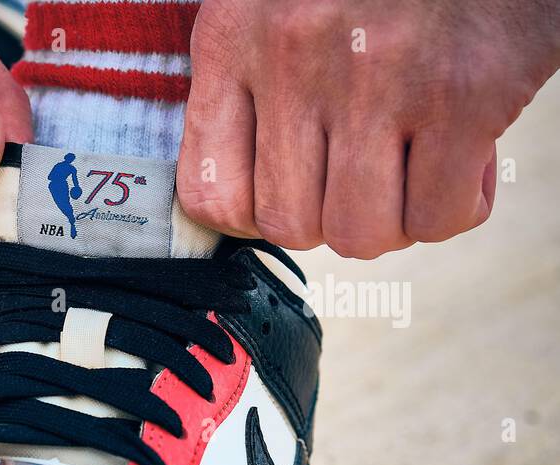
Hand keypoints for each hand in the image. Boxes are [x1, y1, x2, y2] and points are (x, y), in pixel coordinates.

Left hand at [177, 0, 559, 258]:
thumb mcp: (275, 6)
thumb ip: (247, 87)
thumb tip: (242, 200)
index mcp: (234, 36)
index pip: (209, 193)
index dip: (255, 217)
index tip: (292, 194)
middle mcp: (293, 57)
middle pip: (289, 224)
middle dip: (330, 220)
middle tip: (365, 178)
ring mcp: (376, 79)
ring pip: (360, 232)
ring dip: (393, 221)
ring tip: (413, 169)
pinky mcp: (462, 94)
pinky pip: (438, 215)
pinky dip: (456, 206)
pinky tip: (464, 157)